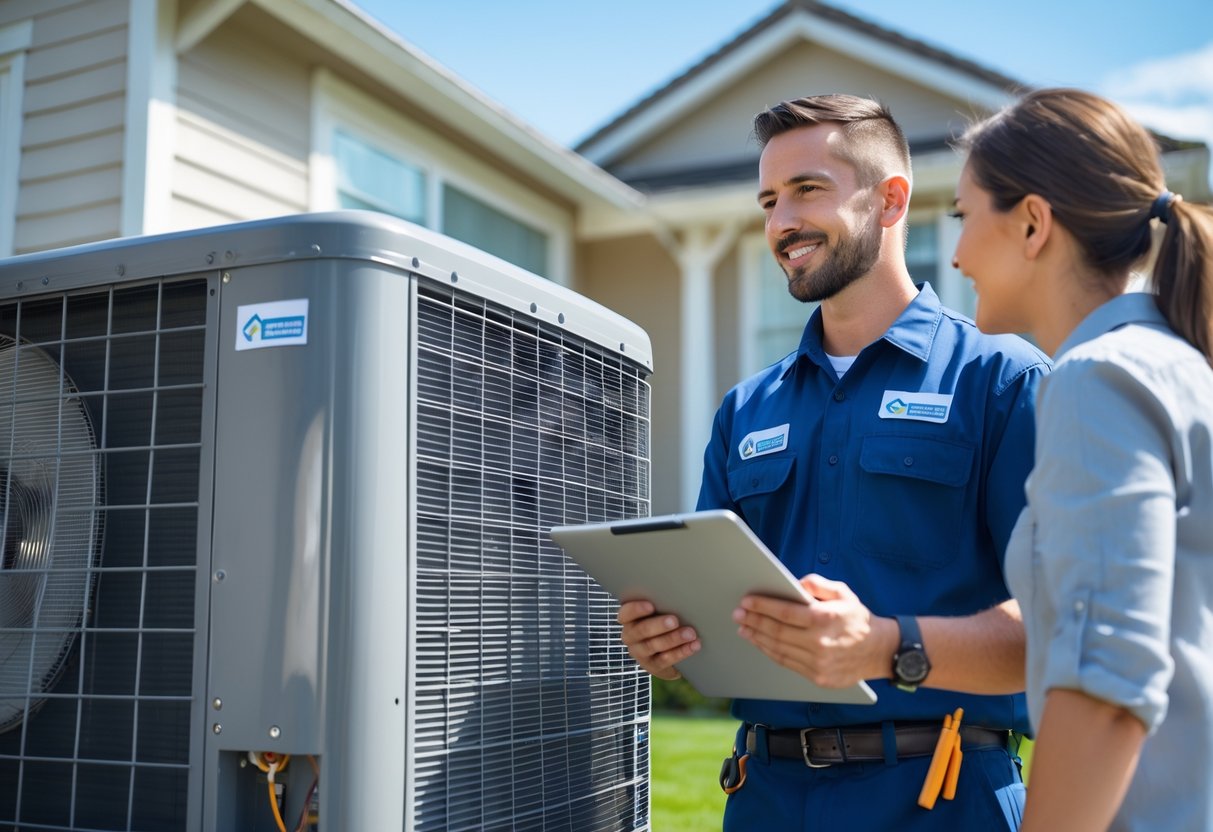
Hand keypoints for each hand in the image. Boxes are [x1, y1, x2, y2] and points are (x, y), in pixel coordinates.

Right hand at [617, 600, 700, 680]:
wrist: (666, 651)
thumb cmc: (662, 623)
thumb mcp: (658, 613)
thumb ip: (661, 606)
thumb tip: (678, 596)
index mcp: (629, 620)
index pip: (626, 613)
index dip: (636, 610)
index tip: (651, 605)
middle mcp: (630, 636)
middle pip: (641, 630)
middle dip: (659, 625)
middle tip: (675, 620)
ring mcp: (639, 653)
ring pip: (653, 645)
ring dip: (673, 638)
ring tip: (690, 633)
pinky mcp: (651, 666)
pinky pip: (665, 659)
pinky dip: (680, 652)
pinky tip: (692, 646)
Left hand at [732, 574, 896, 687]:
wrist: (881, 651)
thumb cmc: (858, 619)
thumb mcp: (843, 593)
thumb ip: (817, 584)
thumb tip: (794, 583)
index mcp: (824, 619)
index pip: (784, 612)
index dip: (762, 606)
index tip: (745, 602)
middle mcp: (820, 643)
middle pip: (777, 632)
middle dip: (753, 621)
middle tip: (738, 614)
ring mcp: (818, 663)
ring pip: (778, 650)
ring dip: (757, 638)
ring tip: (744, 628)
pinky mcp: (818, 677)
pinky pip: (788, 663)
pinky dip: (771, 652)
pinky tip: (762, 643)